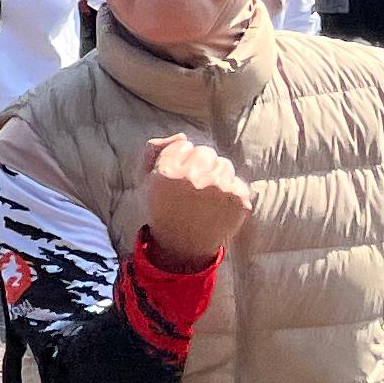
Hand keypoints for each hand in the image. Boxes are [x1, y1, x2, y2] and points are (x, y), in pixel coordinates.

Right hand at [137, 133, 251, 269]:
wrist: (182, 245)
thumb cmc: (162, 209)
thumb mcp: (144, 180)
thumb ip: (154, 150)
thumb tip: (182, 136)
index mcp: (167, 171)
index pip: (183, 144)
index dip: (179, 159)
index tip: (176, 177)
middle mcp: (194, 177)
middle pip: (206, 152)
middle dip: (200, 165)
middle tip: (193, 186)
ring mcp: (219, 189)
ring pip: (224, 165)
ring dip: (216, 176)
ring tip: (206, 197)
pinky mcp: (239, 200)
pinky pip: (238, 182)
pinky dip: (230, 192)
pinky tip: (218, 206)